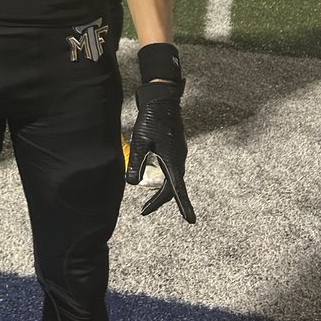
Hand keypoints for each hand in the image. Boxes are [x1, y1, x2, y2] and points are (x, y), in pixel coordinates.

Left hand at [126, 81, 195, 223]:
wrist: (162, 100)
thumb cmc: (151, 119)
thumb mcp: (140, 142)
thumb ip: (137, 162)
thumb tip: (132, 183)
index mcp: (173, 160)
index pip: (177, 189)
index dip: (182, 205)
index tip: (189, 220)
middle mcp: (179, 159)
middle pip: (173, 187)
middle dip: (161, 200)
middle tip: (145, 209)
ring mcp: (179, 153)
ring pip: (173, 177)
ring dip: (163, 189)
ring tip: (149, 198)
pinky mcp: (176, 148)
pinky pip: (172, 168)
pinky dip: (165, 177)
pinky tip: (155, 175)